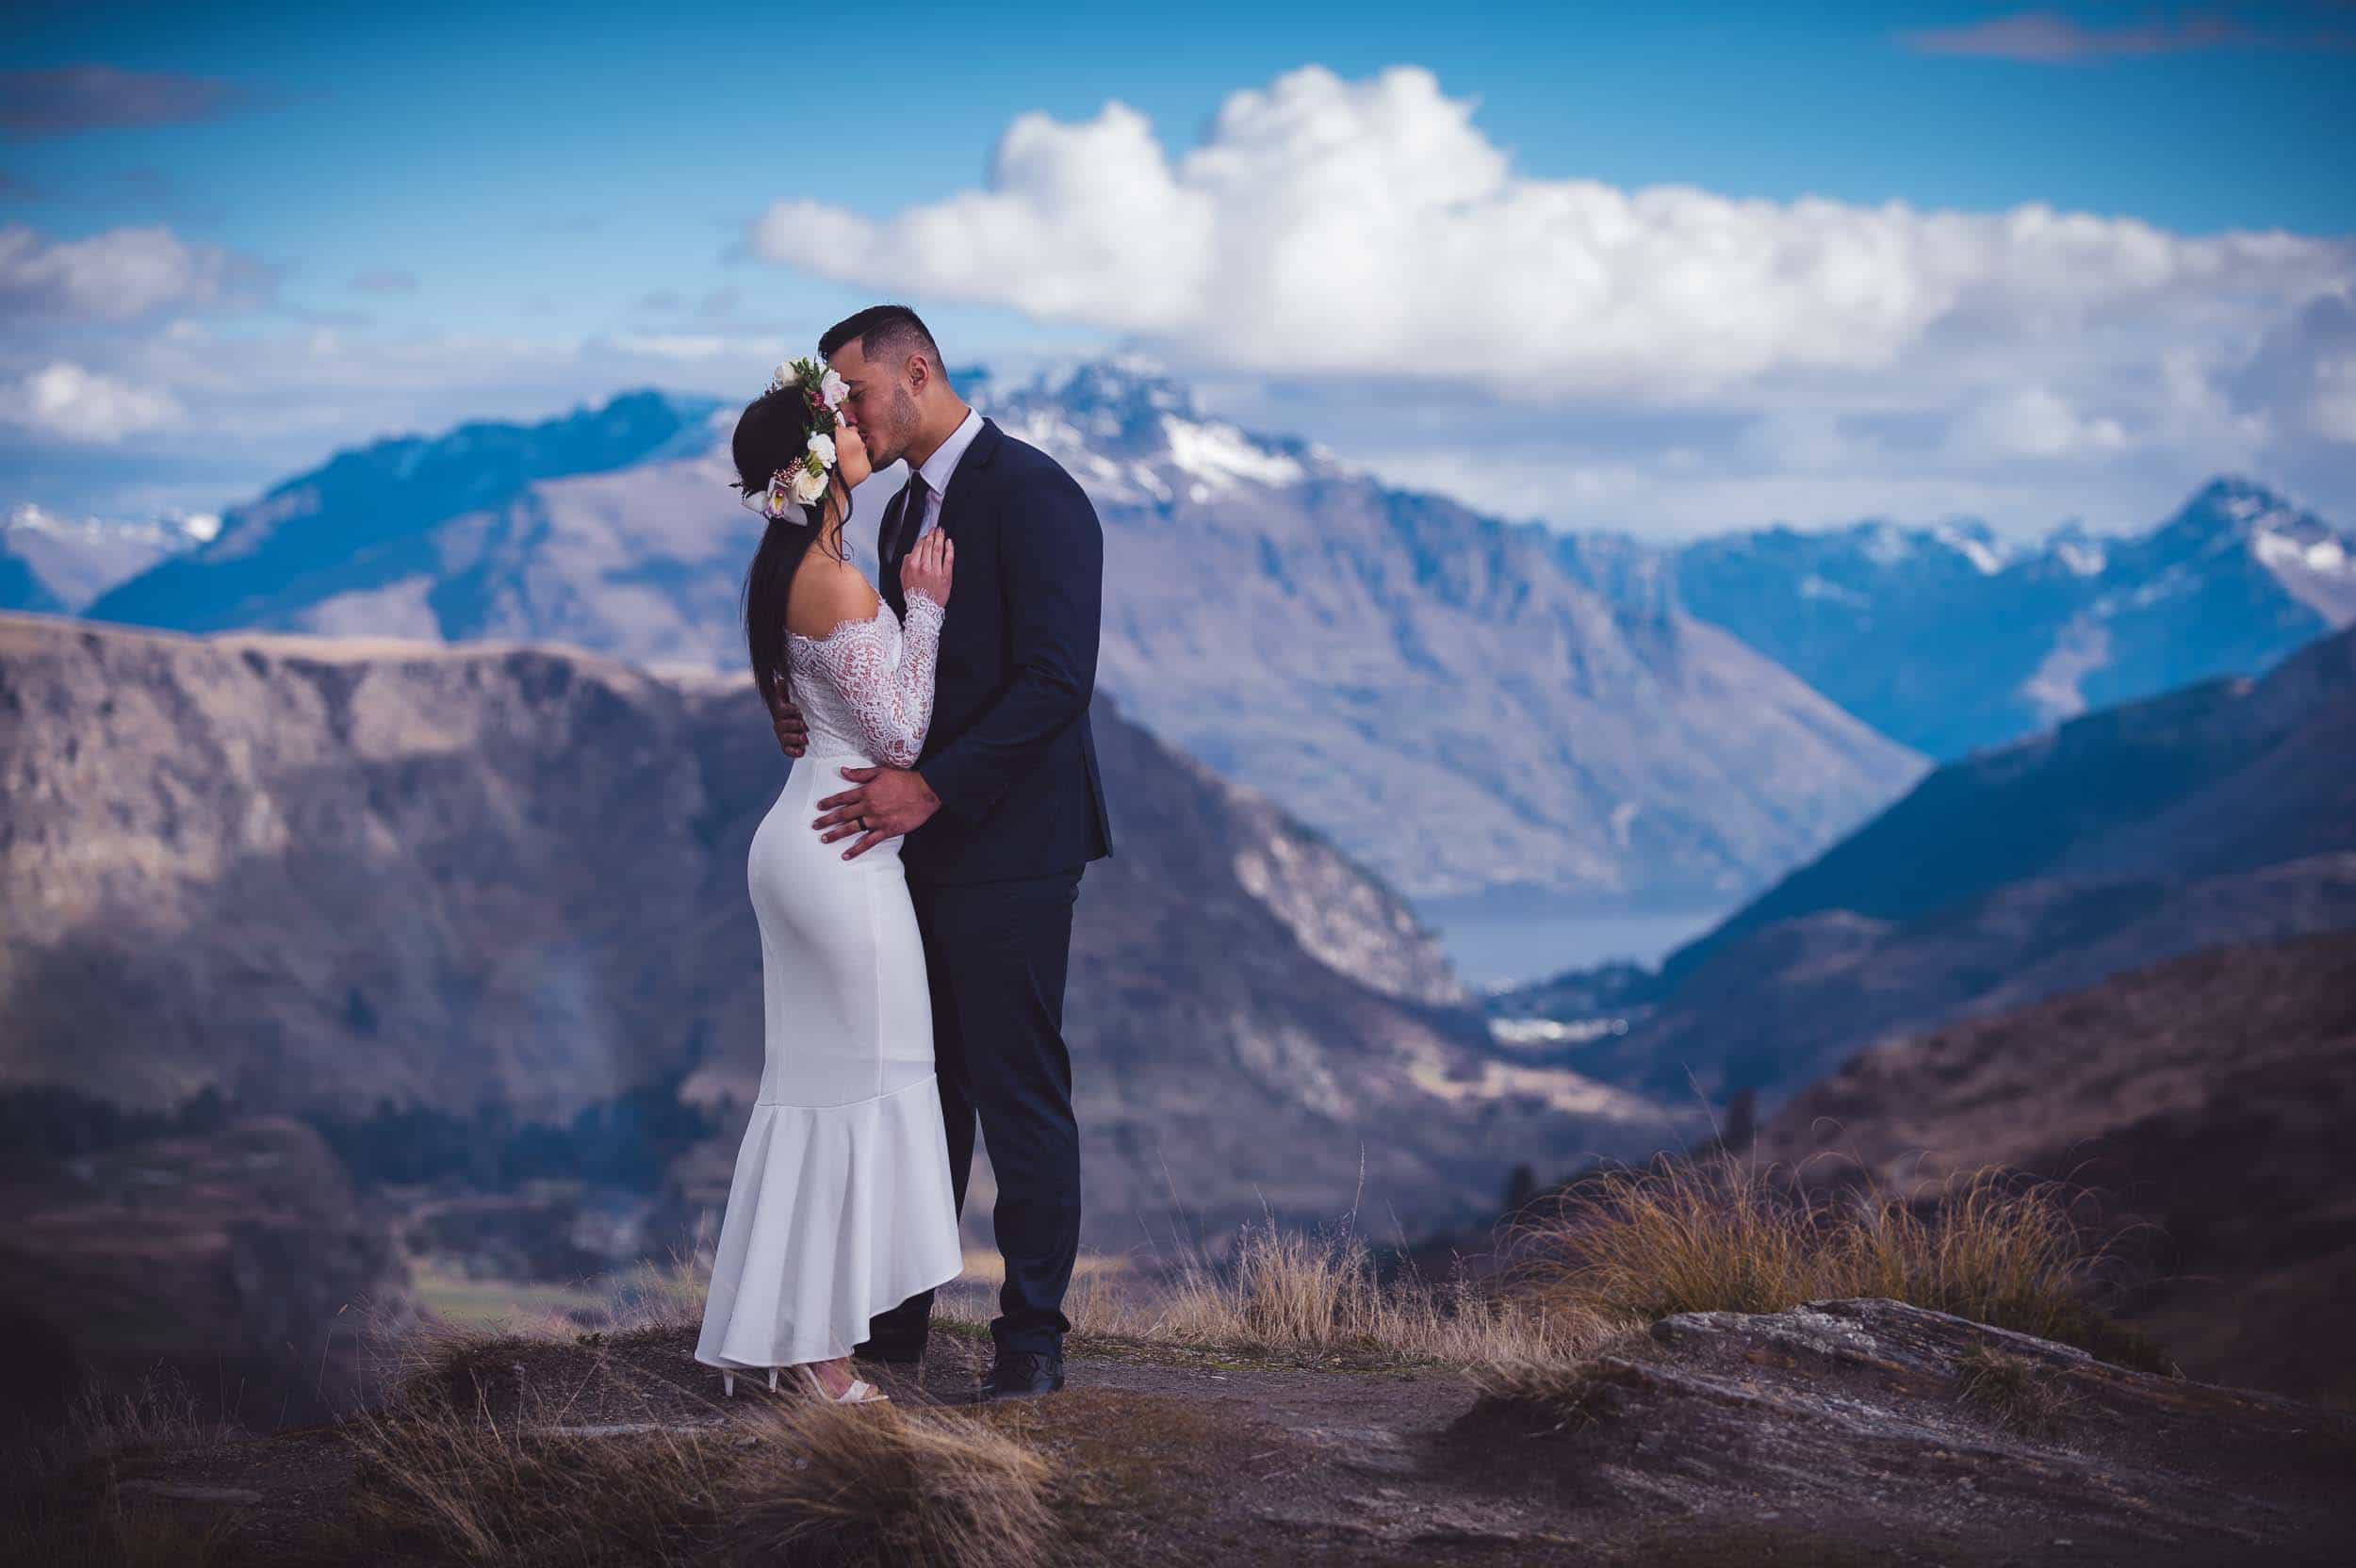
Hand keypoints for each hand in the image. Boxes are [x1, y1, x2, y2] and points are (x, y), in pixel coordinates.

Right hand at [766, 682, 807, 758]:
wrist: (809, 722)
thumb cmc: (802, 706)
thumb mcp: (797, 696)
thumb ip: (788, 689)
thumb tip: (780, 679)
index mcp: (781, 710)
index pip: (780, 709)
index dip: (788, 710)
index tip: (798, 710)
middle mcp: (780, 723)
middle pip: (782, 725)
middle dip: (794, 725)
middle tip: (805, 726)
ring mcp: (783, 735)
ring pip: (784, 738)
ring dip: (795, 738)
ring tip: (805, 738)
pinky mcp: (788, 746)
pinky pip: (787, 750)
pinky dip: (793, 752)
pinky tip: (801, 751)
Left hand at [813, 766, 941, 858]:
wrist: (925, 792)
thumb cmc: (905, 780)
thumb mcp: (881, 771)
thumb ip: (861, 773)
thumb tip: (843, 771)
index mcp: (866, 791)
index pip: (843, 798)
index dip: (829, 802)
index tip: (819, 807)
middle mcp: (868, 806)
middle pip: (843, 814)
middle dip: (827, 820)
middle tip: (815, 825)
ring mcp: (877, 820)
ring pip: (852, 828)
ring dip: (837, 834)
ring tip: (824, 839)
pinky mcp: (887, 830)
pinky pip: (869, 842)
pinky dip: (857, 849)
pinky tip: (847, 855)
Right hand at [900, 528, 952, 605]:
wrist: (923, 609)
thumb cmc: (914, 595)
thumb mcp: (903, 578)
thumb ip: (906, 564)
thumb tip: (911, 553)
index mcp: (912, 565)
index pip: (918, 546)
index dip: (923, 538)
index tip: (926, 535)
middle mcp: (924, 566)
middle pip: (929, 545)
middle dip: (932, 534)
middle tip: (935, 529)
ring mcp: (935, 570)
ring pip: (938, 549)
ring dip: (940, 538)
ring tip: (942, 532)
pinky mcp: (946, 576)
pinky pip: (948, 559)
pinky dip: (949, 548)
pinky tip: (949, 543)